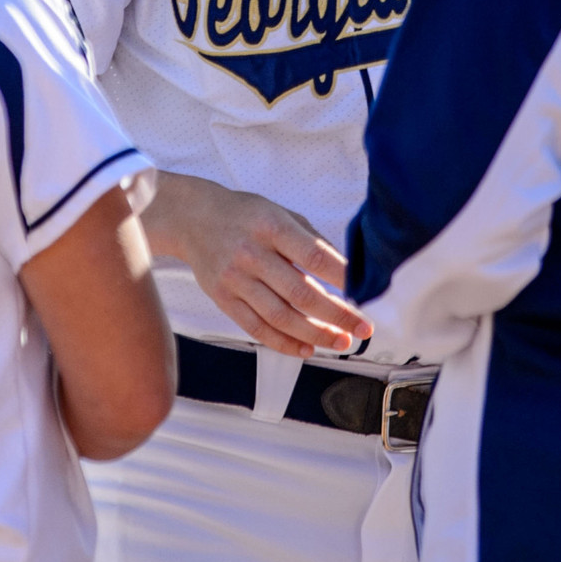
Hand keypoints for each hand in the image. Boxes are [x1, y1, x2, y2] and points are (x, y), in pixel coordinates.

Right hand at [140, 173, 372, 357]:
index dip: (343, 278)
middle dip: (337, 315)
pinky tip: (306, 348)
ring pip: (280, 317)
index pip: (314, 256)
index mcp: (271, 226)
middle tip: (362, 327)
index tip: (367, 294)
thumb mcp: (281, 213)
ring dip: (315, 334)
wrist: (193, 218)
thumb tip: (348, 273)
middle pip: (300, 293)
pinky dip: (284, 342)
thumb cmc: (246, 215)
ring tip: (340, 341)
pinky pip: (256, 328)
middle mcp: (251, 253)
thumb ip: (312, 241)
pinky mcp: (223, 298)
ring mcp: (234, 278)